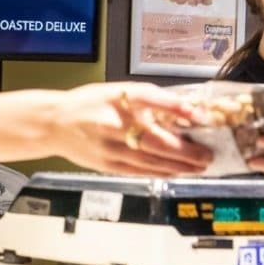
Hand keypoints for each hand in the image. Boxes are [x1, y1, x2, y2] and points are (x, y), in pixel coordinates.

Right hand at [49, 82, 212, 176]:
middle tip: (208, 156)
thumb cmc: (88, 104)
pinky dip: (158, 173)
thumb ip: (151, 100)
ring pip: (150, 161)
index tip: (203, 119)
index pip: (156, 105)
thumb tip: (185, 111)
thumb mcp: (121, 91)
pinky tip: (173, 173)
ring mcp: (110, 149)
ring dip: (177, 166)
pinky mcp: (106, 164)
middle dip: (187, 152)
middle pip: (158, 142)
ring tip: (198, 167)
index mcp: (121, 102)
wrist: (55, 124)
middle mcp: (116, 126)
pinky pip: (137, 171)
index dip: (181, 113)